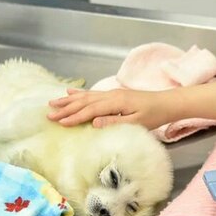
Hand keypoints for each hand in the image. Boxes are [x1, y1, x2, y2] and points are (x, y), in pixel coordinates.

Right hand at [47, 88, 173, 129]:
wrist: (167, 103)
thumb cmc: (154, 115)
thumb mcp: (137, 123)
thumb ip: (114, 122)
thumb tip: (93, 123)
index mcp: (116, 103)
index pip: (90, 111)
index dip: (74, 117)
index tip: (59, 122)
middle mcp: (111, 95)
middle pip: (84, 102)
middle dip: (66, 108)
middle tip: (49, 114)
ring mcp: (112, 93)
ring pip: (86, 96)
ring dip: (69, 100)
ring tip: (53, 102)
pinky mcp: (114, 94)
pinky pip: (93, 93)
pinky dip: (80, 93)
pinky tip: (70, 92)